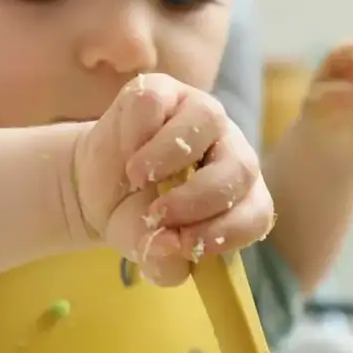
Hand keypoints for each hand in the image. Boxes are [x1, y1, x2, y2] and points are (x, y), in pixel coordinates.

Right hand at [74, 73, 274, 286]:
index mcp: (239, 195)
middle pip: (241, 167)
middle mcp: (230, 150)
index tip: (185, 244)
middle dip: (199, 198)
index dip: (226, 232)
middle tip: (157, 214)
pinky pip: (158, 102)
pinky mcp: (164, 91)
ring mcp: (201, 115)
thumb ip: (163, 262)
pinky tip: (125, 150)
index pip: (255, 213)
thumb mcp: (147, 249)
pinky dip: (137, 130)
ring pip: (208, 118)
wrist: (96, 186)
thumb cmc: (135, 216)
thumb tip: (168, 245)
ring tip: (136, 177)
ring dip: (170, 155)